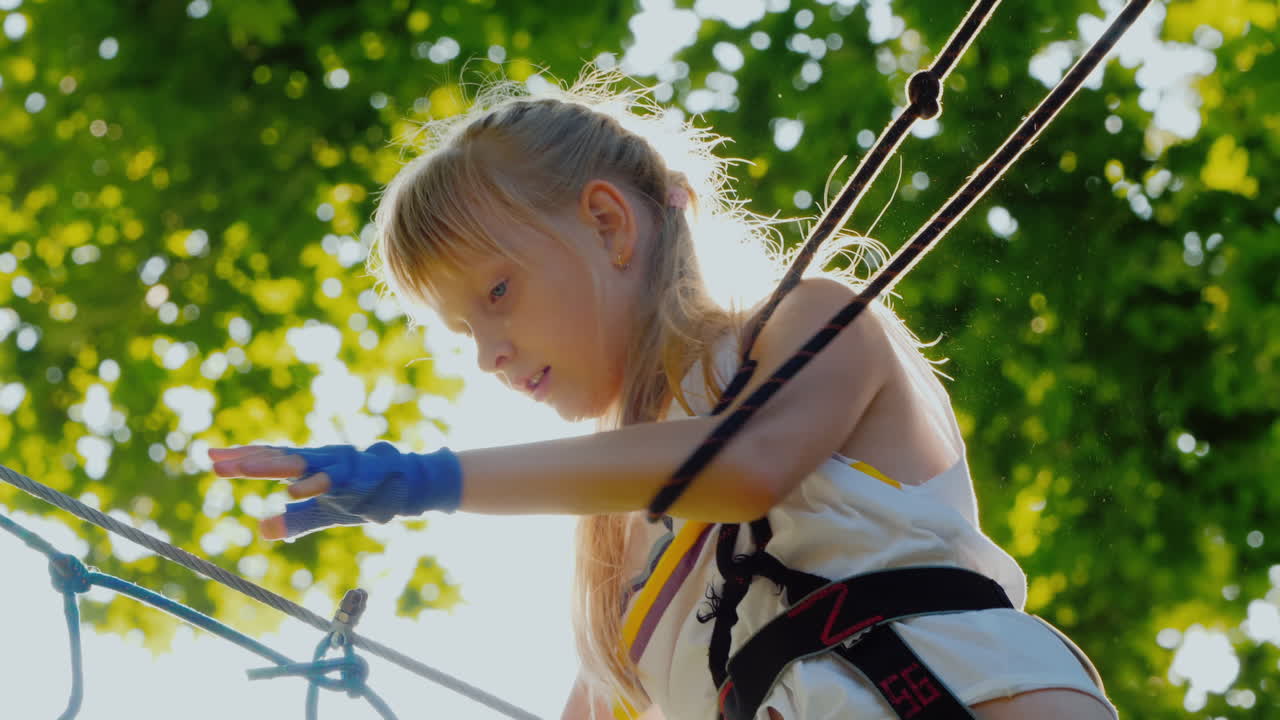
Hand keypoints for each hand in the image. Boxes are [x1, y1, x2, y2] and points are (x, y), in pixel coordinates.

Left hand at [208, 442, 462, 540]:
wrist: (413, 483)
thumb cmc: (367, 495)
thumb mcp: (325, 512)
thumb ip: (294, 520)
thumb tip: (261, 531)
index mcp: (311, 466)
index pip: (269, 458)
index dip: (240, 458)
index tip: (208, 456)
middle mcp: (321, 459)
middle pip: (277, 457)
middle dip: (246, 460)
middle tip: (214, 461)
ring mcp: (340, 464)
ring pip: (301, 463)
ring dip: (271, 465)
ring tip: (243, 467)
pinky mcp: (360, 475)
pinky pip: (334, 479)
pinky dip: (314, 483)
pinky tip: (295, 491)